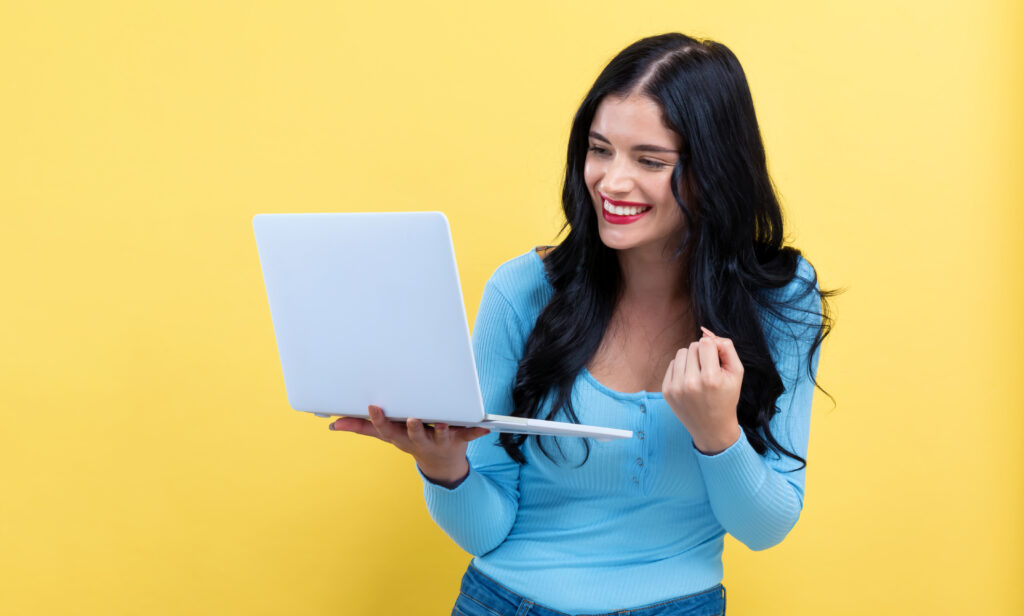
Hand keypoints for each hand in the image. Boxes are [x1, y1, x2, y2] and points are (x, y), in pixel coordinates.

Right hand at [329, 405, 490, 486]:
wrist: (442, 464)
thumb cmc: (411, 440)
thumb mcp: (388, 435)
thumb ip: (362, 427)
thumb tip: (334, 423)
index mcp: (400, 437)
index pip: (387, 431)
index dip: (380, 421)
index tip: (374, 407)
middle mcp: (420, 440)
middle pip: (415, 435)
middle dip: (414, 428)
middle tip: (413, 418)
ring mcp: (440, 441)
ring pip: (442, 436)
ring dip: (444, 431)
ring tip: (445, 423)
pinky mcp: (460, 439)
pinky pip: (470, 435)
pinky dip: (477, 431)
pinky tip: (485, 427)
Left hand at [661, 326, 742, 453]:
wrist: (712, 428)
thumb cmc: (727, 397)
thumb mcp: (736, 373)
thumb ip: (726, 348)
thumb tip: (706, 333)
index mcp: (710, 379)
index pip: (705, 343)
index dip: (713, 348)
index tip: (717, 360)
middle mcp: (691, 383)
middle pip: (693, 346)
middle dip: (702, 354)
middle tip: (709, 371)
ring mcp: (676, 388)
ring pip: (681, 353)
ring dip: (691, 359)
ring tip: (699, 374)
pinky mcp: (666, 391)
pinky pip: (672, 364)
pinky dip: (682, 369)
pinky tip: (690, 381)